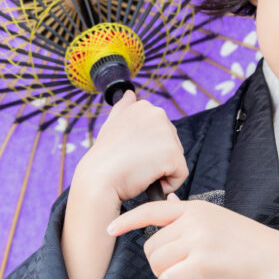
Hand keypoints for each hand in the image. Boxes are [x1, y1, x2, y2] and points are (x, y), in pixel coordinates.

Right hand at [73, 90, 187, 203]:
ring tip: (139, 171)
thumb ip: (123, 109)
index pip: (160, 132)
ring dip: (161, 171)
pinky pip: (180, 175)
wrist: (99, 179)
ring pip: (176, 159)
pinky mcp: (173, 154)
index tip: (129, 153)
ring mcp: (167, 133)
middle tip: (134, 164)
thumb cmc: (104, 157)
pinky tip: (148, 181)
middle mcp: (158, 114)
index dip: (147, 148)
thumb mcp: (111, 126)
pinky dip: (168, 185)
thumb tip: (130, 93)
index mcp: (144, 107)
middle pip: (171, 144)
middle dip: (156, 159)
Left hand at [107, 196, 278, 278]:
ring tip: (185, 274)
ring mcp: (197, 242)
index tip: (112, 228)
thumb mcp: (217, 219)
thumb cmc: (247, 244)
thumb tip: (166, 202)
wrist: (273, 259)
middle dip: (159, 261)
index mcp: (196, 209)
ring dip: (165, 274)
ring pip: (157, 263)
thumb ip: (191, 216)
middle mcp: (194, 222)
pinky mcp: (201, 265)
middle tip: (178, 266)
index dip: (128, 221)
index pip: (153, 210)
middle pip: (152, 245)